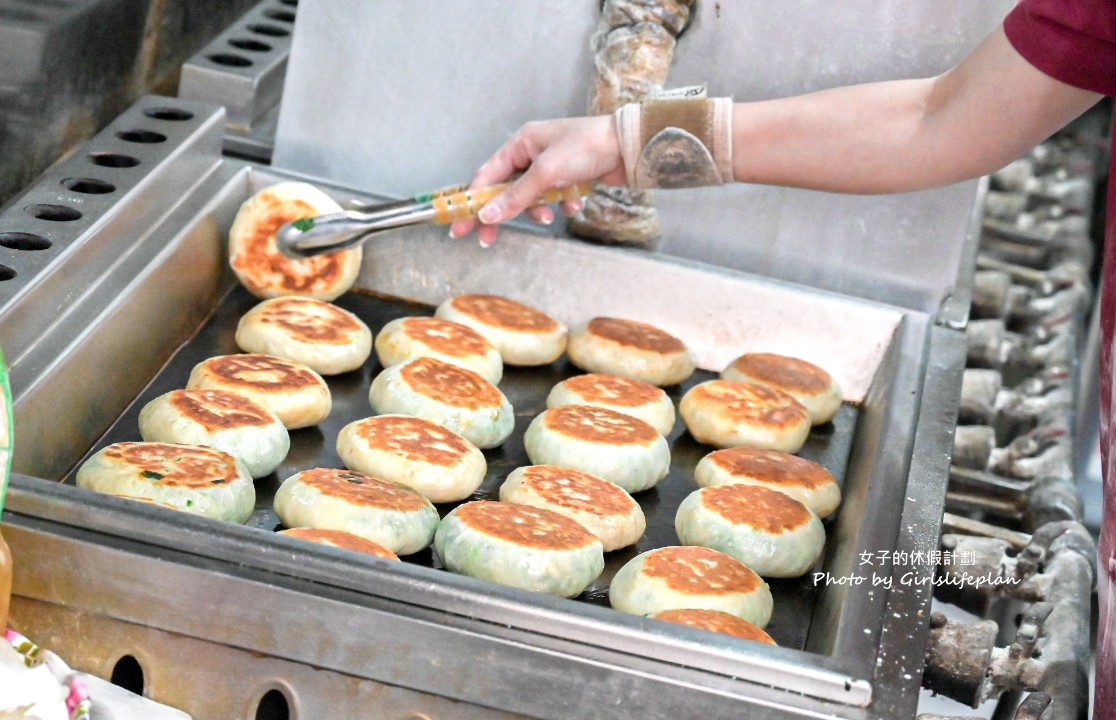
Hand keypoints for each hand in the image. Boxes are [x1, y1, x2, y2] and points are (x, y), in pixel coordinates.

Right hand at [450, 114, 626, 245]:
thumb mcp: (546, 172)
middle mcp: (533, 152)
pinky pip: (555, 198)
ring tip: (550, 215)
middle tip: (488, 238)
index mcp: (521, 143)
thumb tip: (486, 215)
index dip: (472, 201)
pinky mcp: (569, 178)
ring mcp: (552, 166)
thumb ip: (516, 196)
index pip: (487, 175)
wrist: (628, 146)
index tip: (461, 225)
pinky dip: (562, 204)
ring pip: (532, 197)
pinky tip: (575, 203)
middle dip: (503, 212)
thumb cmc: (586, 148)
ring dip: (538, 208)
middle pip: (507, 190)